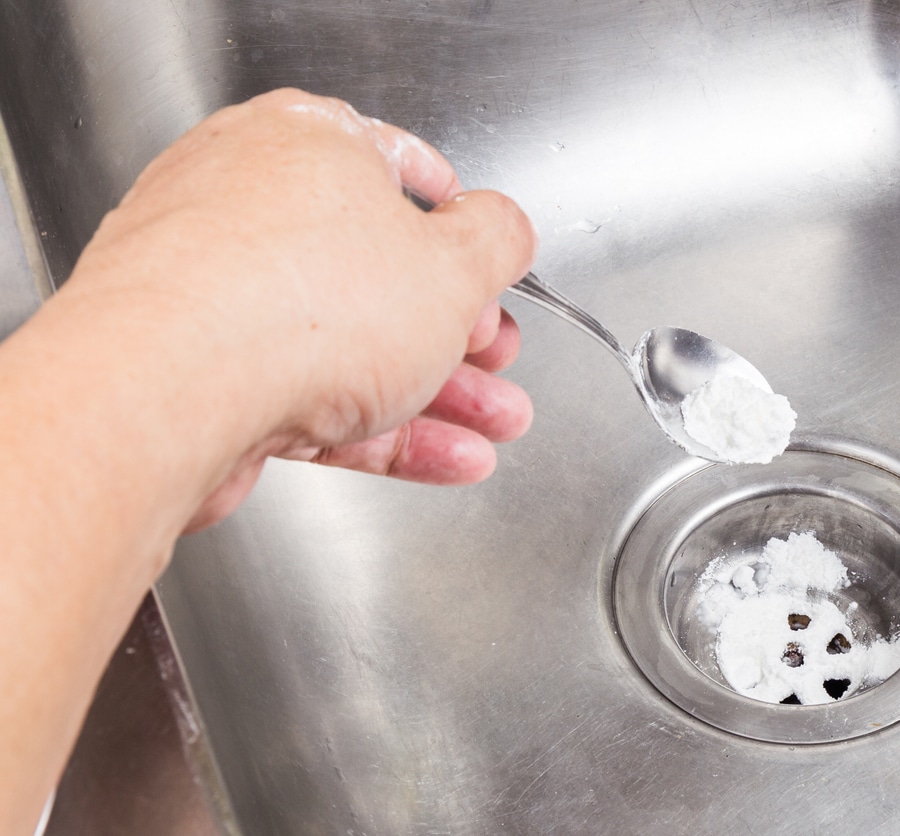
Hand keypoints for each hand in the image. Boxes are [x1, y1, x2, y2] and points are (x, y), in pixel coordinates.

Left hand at [63, 88, 536, 530]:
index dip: (463, 225)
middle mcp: (251, 206)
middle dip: (461, 331)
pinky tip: (444, 456)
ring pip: (351, 343)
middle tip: (500, 358)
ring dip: (438, 392)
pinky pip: (312, 395)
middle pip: (380, 272)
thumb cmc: (296, 304)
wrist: (166, 394)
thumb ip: (496, 241)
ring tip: (494, 423)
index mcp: (307, 145)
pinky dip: (382, 428)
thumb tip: (506, 229)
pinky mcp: (204, 372)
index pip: (402, 170)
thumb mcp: (455, 265)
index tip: (490, 263)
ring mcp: (220, 292)